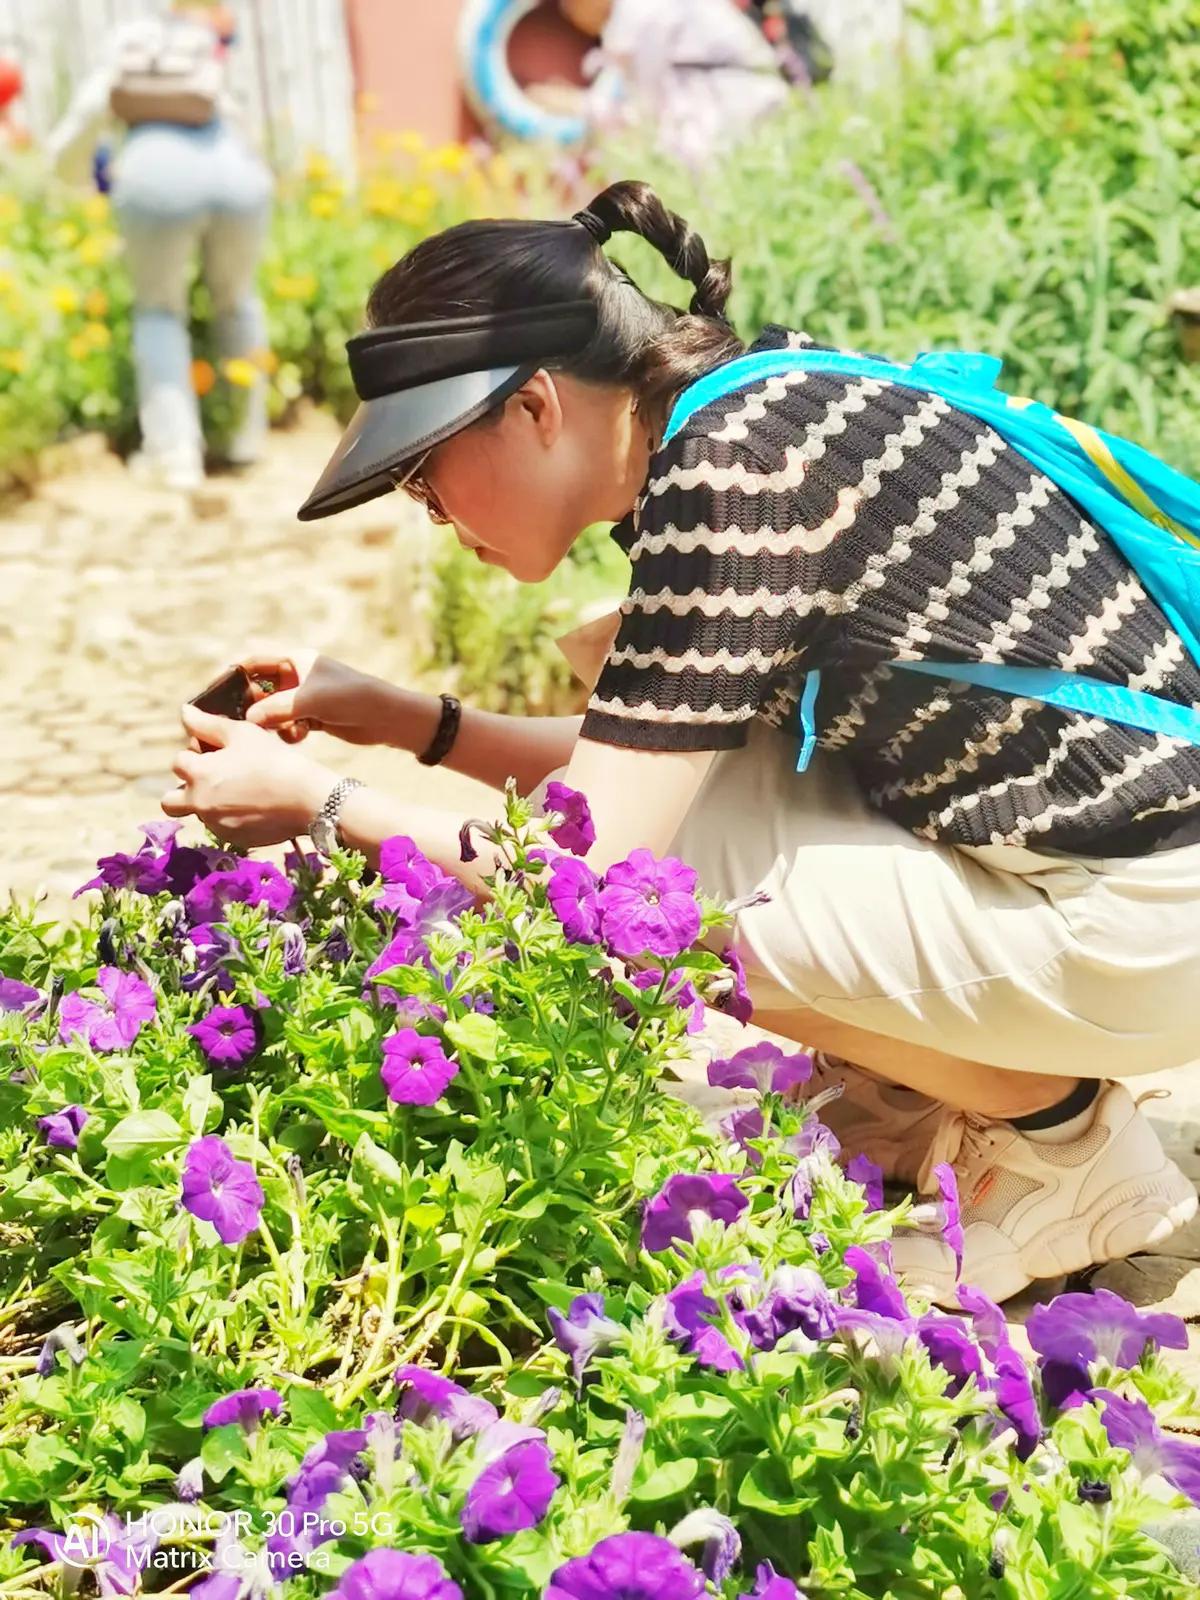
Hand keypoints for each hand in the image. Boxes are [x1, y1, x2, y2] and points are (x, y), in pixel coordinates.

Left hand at [162, 705, 336, 848]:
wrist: (307, 799)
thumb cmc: (274, 760)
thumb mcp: (242, 734)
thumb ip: (207, 724)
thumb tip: (184, 712)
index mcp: (199, 774)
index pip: (178, 762)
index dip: (196, 754)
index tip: (218, 751)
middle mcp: (200, 804)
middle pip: (170, 801)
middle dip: (184, 789)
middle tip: (210, 780)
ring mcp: (216, 825)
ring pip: (200, 814)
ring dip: (210, 802)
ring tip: (243, 790)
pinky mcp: (235, 840)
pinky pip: (223, 828)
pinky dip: (233, 817)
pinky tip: (257, 805)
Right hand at [236, 646, 392, 745]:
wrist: (386, 717)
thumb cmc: (350, 697)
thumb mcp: (309, 700)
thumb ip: (275, 709)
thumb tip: (247, 720)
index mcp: (295, 659)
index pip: (253, 662)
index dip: (232, 675)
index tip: (214, 693)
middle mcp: (296, 676)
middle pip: (259, 689)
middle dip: (250, 707)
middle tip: (239, 725)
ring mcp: (304, 697)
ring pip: (272, 711)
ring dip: (270, 723)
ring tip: (277, 732)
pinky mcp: (312, 717)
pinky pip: (287, 725)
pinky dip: (287, 732)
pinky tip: (299, 736)